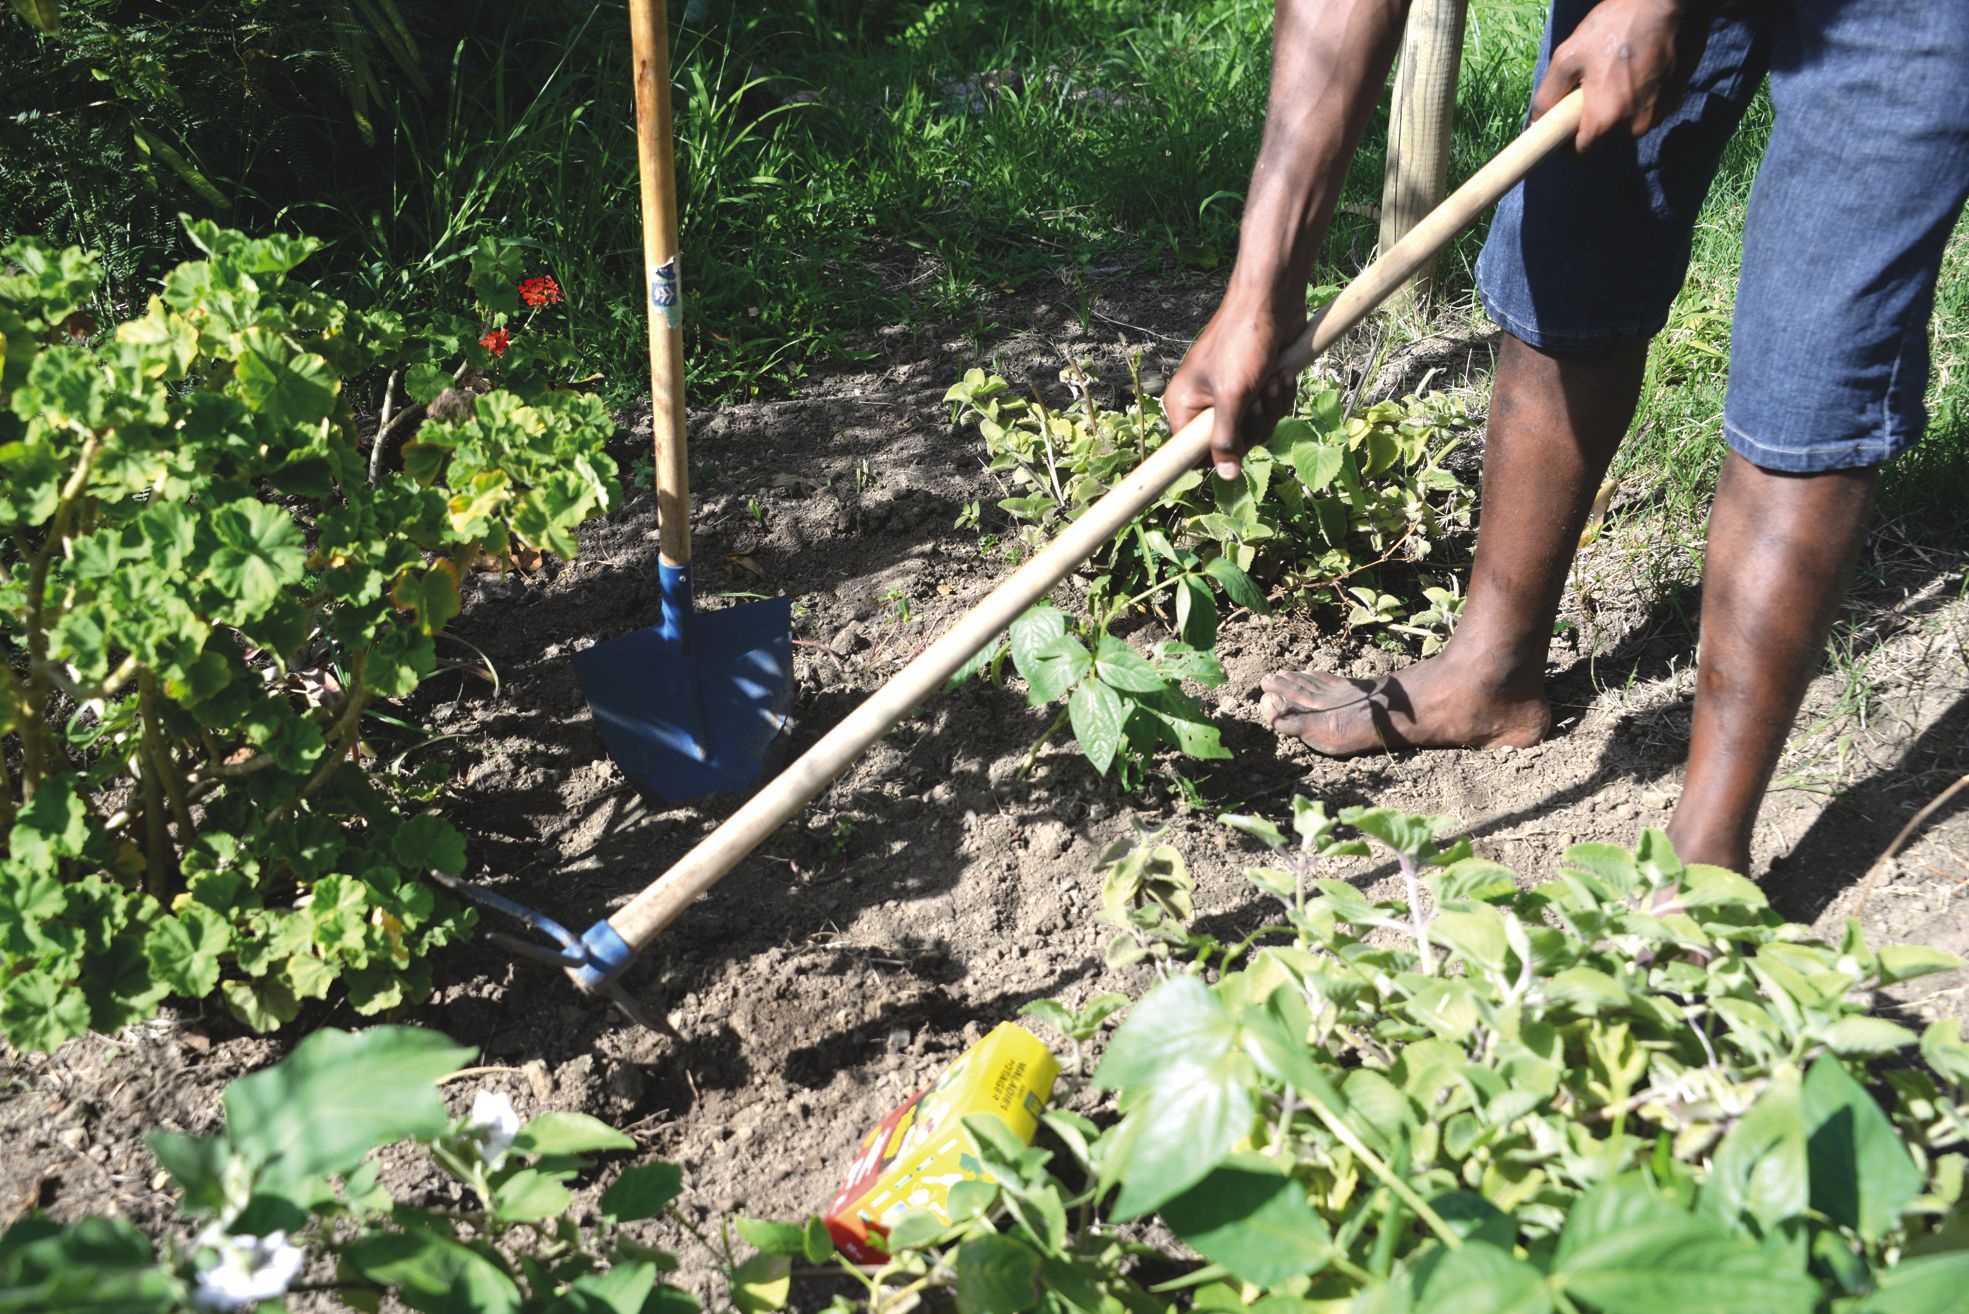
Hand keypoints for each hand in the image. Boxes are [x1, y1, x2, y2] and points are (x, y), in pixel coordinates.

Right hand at [1164, 290, 1303, 479]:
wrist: (1271, 302)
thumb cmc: (1243, 342)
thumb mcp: (1233, 395)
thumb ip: (1227, 438)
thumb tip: (1227, 477)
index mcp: (1185, 405)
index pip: (1193, 452)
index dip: (1215, 458)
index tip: (1233, 457)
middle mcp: (1205, 404)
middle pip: (1232, 444)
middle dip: (1255, 424)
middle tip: (1258, 399)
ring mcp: (1231, 396)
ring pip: (1257, 428)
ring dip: (1272, 408)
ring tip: (1274, 380)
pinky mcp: (1255, 388)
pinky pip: (1270, 411)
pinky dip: (1281, 396)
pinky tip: (1283, 375)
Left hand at [1531, 0, 1704, 151]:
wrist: (1671, 2)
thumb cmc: (1617, 26)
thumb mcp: (1568, 56)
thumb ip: (1547, 95)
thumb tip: (1536, 122)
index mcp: (1605, 121)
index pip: (1578, 154)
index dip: (1566, 141)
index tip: (1564, 122)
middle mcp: (1635, 127)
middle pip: (1604, 137)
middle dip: (1595, 117)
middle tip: (1594, 81)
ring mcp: (1660, 114)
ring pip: (1627, 124)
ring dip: (1619, 106)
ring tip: (1618, 70)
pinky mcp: (1676, 99)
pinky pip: (1648, 109)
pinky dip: (1640, 95)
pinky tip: (1640, 67)